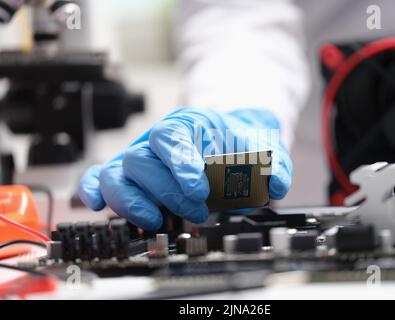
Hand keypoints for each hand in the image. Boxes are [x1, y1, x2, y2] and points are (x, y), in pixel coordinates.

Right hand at [78, 107, 292, 229]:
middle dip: (167, 191)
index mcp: (188, 124)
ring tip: (157, 220)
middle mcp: (156, 140)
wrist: (225, 141)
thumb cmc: (236, 144)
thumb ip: (274, 164)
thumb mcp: (261, 148)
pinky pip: (100, 178)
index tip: (198, 190)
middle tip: (197, 210)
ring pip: (116, 173)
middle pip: (141, 159)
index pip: (170, 137)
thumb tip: (276, 184)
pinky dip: (96, 191)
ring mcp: (140, 158)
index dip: (179, 164)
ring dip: (132, 202)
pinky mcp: (129, 177)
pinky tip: (99, 206)